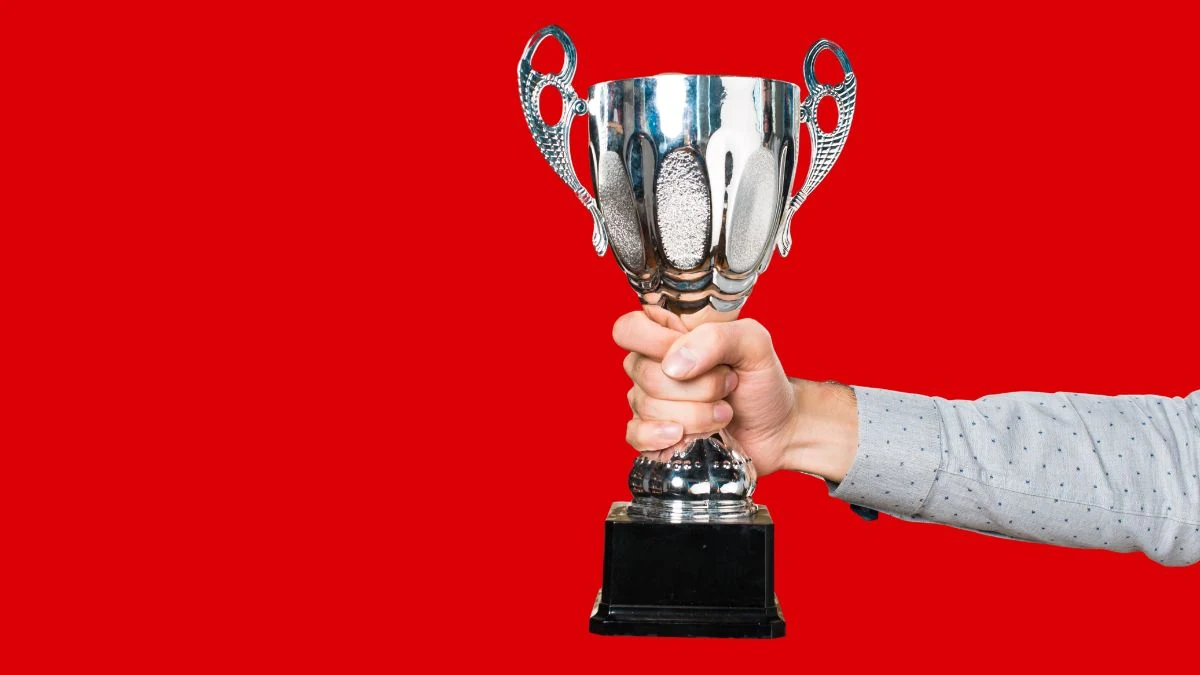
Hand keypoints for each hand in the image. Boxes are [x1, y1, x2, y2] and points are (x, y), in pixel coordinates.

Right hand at [612, 310, 858, 480]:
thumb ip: (716, 337)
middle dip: (697, 387)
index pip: (629, 329)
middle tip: (727, 386)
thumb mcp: (754, 344)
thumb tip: (674, 364)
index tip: (693, 356)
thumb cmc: (763, 381)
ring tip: (723, 413)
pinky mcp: (653, 435)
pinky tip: (684, 436)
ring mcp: (649, 402)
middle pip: (643, 373)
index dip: (656, 343)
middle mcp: (653, 366)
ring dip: (695, 415)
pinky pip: (635, 436)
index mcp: (669, 334)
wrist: (778, 429)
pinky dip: (662, 438)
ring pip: (646, 407)